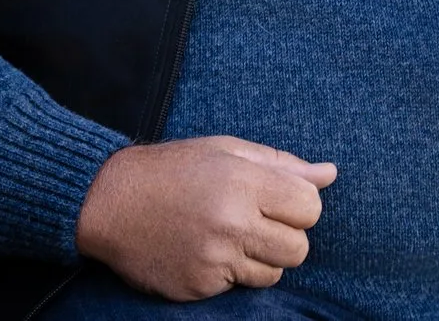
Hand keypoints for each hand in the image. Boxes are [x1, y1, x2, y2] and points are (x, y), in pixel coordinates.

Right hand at [75, 136, 335, 299]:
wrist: (108, 203)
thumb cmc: (173, 169)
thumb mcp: (226, 150)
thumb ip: (282, 164)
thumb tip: (330, 174)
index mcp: (243, 182)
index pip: (310, 207)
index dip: (300, 204)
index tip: (279, 199)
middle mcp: (232, 223)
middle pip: (299, 248)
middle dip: (286, 235)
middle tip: (257, 221)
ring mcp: (214, 259)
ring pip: (274, 273)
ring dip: (262, 258)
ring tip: (232, 236)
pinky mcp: (198, 286)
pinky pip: (238, 287)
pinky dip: (231, 273)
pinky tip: (207, 250)